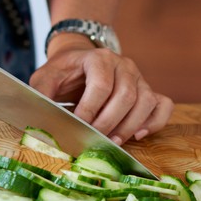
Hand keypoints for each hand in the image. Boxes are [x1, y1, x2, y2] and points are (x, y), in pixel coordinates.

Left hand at [30, 36, 173, 144]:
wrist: (79, 61)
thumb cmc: (63, 73)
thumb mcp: (46, 77)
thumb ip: (41, 93)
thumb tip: (38, 115)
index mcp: (99, 58)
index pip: (101, 85)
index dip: (90, 109)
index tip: (78, 126)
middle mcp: (124, 65)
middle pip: (126, 95)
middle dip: (109, 122)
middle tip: (94, 139)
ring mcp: (139, 78)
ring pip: (145, 102)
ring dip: (130, 126)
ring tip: (113, 142)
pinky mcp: (148, 91)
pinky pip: (162, 106)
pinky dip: (155, 122)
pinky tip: (139, 134)